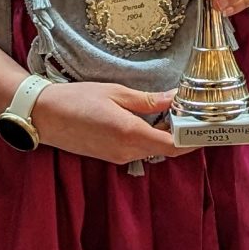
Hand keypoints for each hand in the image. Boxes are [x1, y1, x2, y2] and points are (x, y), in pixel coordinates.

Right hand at [29, 81, 179, 164]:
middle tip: (193, 115)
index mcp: (130, 134)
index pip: (172, 146)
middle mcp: (127, 151)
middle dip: (181, 136)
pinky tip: (150, 120)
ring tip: (174, 114)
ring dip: (165, 136)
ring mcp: (117, 156)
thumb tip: (174, 98)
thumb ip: (147, 100)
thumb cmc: (76, 99)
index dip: (192, 140)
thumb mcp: (115, 93)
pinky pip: (138, 150)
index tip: (205, 128)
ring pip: (152, 150)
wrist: (43, 115)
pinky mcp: (109, 156)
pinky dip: (149, 138)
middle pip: (165, 150)